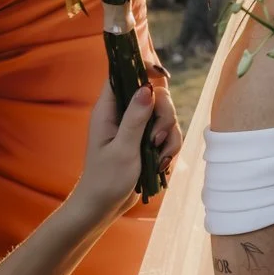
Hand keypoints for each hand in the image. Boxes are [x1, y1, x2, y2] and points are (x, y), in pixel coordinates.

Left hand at [69, 78, 181, 221]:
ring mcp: (136, 127)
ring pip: (165, 115)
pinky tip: (161, 163)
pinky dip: (170, 147)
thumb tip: (147, 88)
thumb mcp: (122, 149)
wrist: (103, 207)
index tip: (160, 73)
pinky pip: (168, 133)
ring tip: (158, 156)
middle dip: (164, 116)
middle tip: (156, 138)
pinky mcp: (146, 140)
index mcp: (108, 111)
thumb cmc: (105, 180)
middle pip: (154, 95)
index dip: (140, 68)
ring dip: (169, 135)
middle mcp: (123, 114)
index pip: (121, 75)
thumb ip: (135, 118)